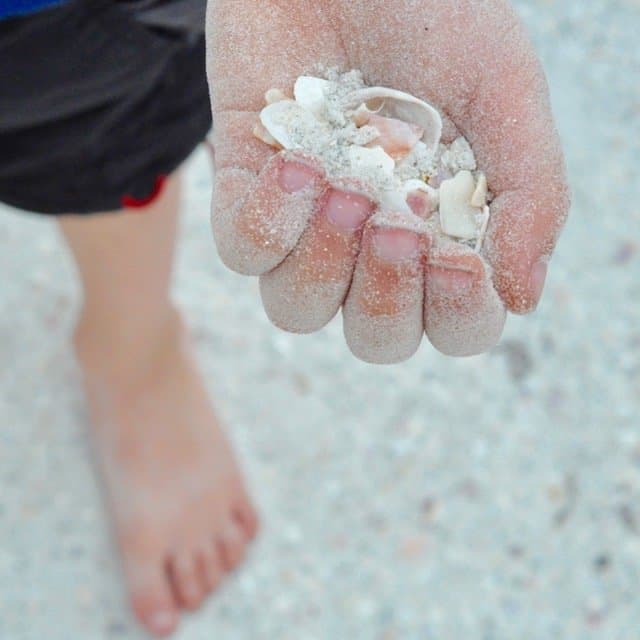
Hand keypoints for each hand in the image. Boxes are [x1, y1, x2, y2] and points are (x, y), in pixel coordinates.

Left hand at [206, 0, 569, 362]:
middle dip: (386, 300)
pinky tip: (297, 164)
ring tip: (347, 188)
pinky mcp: (247, 191)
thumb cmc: (432, 16)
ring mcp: (306, 226)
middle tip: (397, 227)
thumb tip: (522, 298)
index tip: (454, 256)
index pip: (454, 326)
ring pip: (297, 310)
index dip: (456, 314)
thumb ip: (530, 193)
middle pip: (373, 338)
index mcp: (442, 234)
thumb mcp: (504, 92)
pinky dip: (270, 220)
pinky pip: (242, 251)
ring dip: (324, 265)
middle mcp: (372, 247)